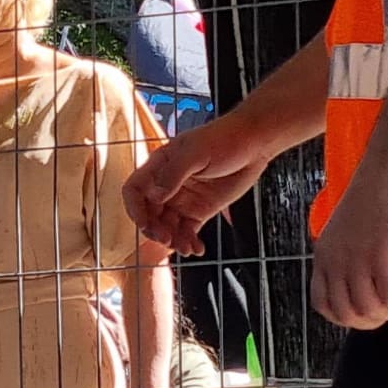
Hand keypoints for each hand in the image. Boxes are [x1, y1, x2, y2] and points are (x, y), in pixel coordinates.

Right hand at [122, 116, 268, 255]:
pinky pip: (187, 231)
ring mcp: (183, 200)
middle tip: (167, 239)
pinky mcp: (199, 211)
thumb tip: (155, 197)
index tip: (144, 224)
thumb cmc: (223, 139)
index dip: (134, 208)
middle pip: (149, 213)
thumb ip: (173, 174)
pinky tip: (196, 249)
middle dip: (154, 229)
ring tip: (185, 248)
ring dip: (172, 240)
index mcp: (158, 167)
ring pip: (167, 226)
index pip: (135, 191)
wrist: (253, 144)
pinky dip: (189, 242)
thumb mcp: (196, 153)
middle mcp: (167, 186)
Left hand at [311, 154, 387, 328]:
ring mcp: (356, 260)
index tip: (368, 311)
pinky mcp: (382, 257)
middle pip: (346, 314)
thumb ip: (347, 257)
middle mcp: (335, 261)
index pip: (323, 305)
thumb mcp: (348, 231)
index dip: (347, 317)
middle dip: (372, 321)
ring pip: (369, 310)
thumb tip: (359, 285)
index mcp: (324, 255)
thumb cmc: (375, 196)